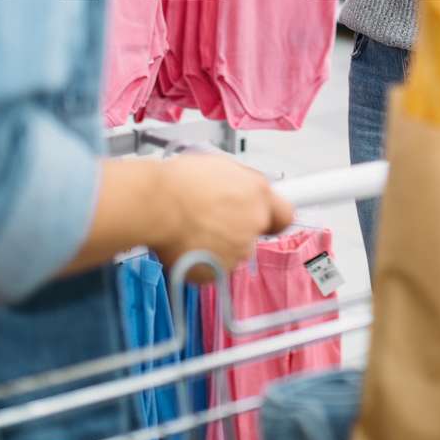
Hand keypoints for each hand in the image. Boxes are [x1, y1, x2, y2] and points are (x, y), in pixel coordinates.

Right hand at [150, 154, 293, 280]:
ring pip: (231, 252)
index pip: (284, 215)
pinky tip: (185, 244)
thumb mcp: (220, 166)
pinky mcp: (216, 272)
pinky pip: (212, 268)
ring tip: (191, 228)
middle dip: (236, 229)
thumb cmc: (180, 182)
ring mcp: (236, 252)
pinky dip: (200, 261)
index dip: (272, 217)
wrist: (155, 205)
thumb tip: (246, 191)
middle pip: (252, 234)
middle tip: (210, 218)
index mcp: (258, 196)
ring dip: (217, 245)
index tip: (264, 218)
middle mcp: (253, 225)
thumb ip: (243, 183)